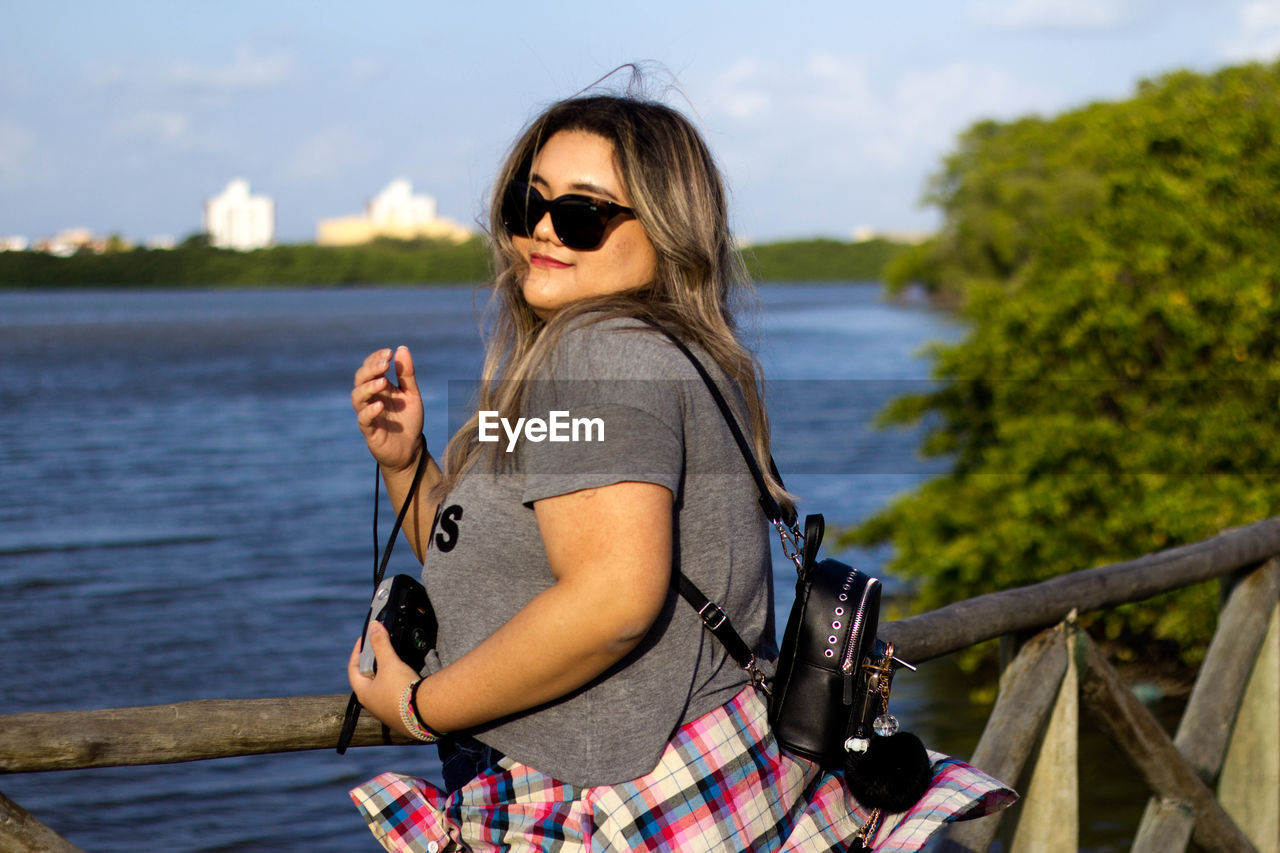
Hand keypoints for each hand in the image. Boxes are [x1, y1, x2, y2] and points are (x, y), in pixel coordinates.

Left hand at [347, 621, 422, 735]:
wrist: (424, 713)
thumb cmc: (401, 689)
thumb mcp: (389, 663)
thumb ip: (380, 644)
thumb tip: (373, 626)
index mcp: (364, 694)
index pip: (353, 669)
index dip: (357, 652)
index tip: (363, 640)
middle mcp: (372, 705)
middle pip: (367, 679)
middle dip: (372, 663)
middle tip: (380, 650)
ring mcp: (386, 712)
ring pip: (381, 689)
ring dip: (385, 675)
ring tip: (394, 663)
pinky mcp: (401, 715)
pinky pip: (395, 697)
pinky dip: (397, 685)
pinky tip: (406, 680)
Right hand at [352, 346, 424, 471]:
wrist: (411, 449)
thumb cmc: (408, 420)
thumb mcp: (411, 394)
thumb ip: (406, 374)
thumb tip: (401, 348)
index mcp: (379, 387)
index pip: (370, 367)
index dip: (375, 358)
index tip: (389, 353)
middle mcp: (370, 398)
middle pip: (360, 379)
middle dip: (370, 369)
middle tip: (385, 364)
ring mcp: (368, 414)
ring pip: (357, 397)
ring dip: (368, 388)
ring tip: (382, 382)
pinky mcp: (370, 431)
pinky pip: (363, 419)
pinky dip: (369, 411)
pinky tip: (380, 405)